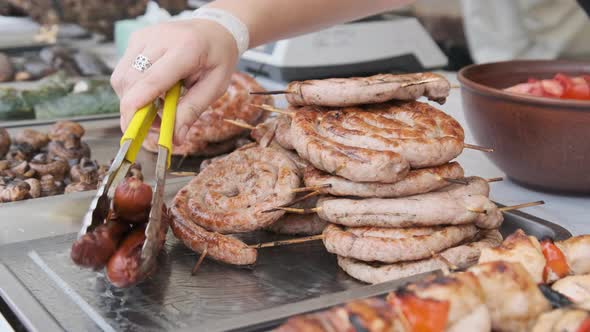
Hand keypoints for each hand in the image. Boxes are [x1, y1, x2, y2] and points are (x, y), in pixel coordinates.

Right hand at [111, 19, 238, 143]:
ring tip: (157, 109)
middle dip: (135, 111)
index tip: (131, 132)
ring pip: (122, 77)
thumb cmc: (218, 58)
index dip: (136, 108)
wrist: (215, 30)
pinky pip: (124, 71)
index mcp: (186, 48)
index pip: (151, 81)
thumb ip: (193, 110)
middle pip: (130, 82)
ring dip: (133, 101)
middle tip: (154, 127)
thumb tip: (175, 138)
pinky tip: (153, 93)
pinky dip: (133, 89)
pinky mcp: (136, 39)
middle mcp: (160, 38)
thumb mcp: (215, 87)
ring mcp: (145, 36)